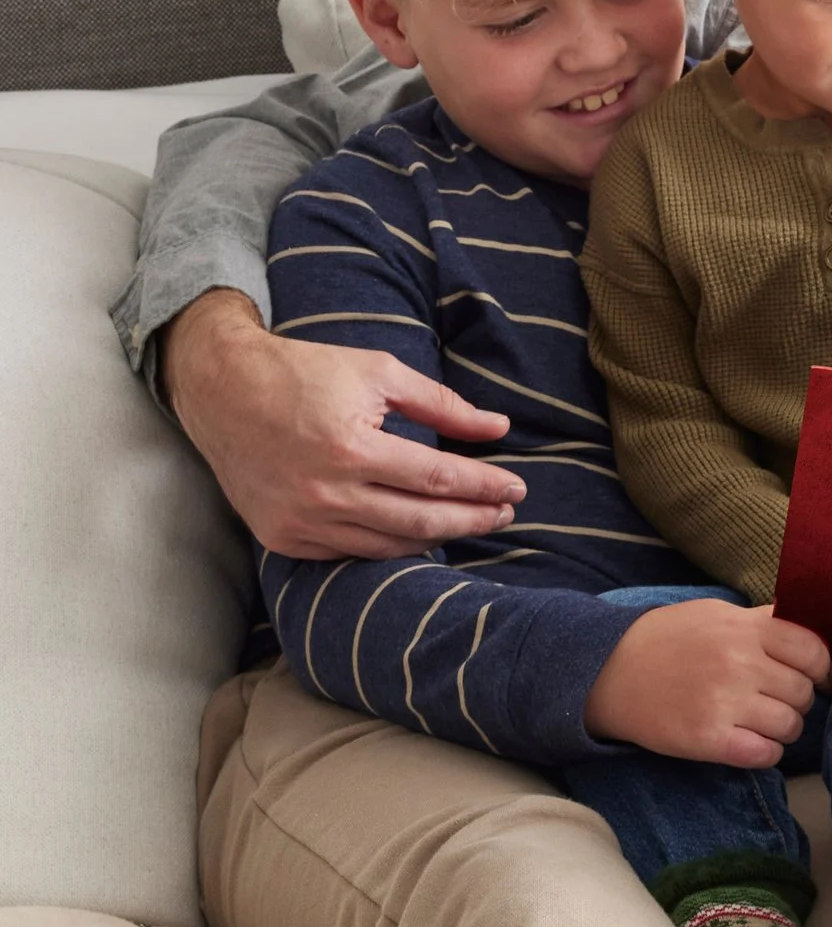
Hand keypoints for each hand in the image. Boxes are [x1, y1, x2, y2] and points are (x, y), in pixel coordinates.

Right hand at [162, 290, 529, 560]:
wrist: (221, 390)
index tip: (516, 488)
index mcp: (352, 448)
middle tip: (505, 513)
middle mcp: (325, 493)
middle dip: (472, 519)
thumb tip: (498, 429)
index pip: (439, 479)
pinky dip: (388, 548)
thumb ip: (442, 405)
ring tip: (470, 522)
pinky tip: (418, 536)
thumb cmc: (304, 372)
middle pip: (421, 522)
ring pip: (388, 547)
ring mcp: (300, 521)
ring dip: (437, 538)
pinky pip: (349, 554)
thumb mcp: (377, 372)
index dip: (484, 487)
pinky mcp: (282, 537)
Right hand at [583, 600, 831, 766]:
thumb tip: (816, 637)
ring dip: (782, 730)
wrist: (607, 671)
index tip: (803, 674)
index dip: (817, 667)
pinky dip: (765, 753)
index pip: (814, 650)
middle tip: (771, 701)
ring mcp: (724, 701)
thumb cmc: (669, 640)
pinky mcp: (708, 738)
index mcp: (745, 628)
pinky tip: (747, 743)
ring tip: (758, 723)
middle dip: (796, 700)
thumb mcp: (717, 614)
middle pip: (804, 692)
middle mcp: (739, 662)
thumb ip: (765, 622)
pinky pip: (766, 754)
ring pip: (791, 726)